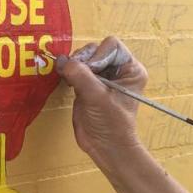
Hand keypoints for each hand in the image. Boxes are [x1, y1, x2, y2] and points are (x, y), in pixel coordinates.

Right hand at [55, 36, 148, 166]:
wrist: (105, 147)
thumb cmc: (111, 124)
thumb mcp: (97, 97)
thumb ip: (81, 76)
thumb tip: (62, 61)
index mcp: (130, 69)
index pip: (111, 45)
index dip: (97, 55)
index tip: (91, 72)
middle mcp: (117, 69)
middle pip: (95, 49)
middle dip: (83, 60)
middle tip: (77, 75)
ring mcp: (102, 76)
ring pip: (83, 57)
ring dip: (74, 65)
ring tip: (71, 80)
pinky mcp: (88, 84)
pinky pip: (76, 68)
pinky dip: (69, 71)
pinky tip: (67, 81)